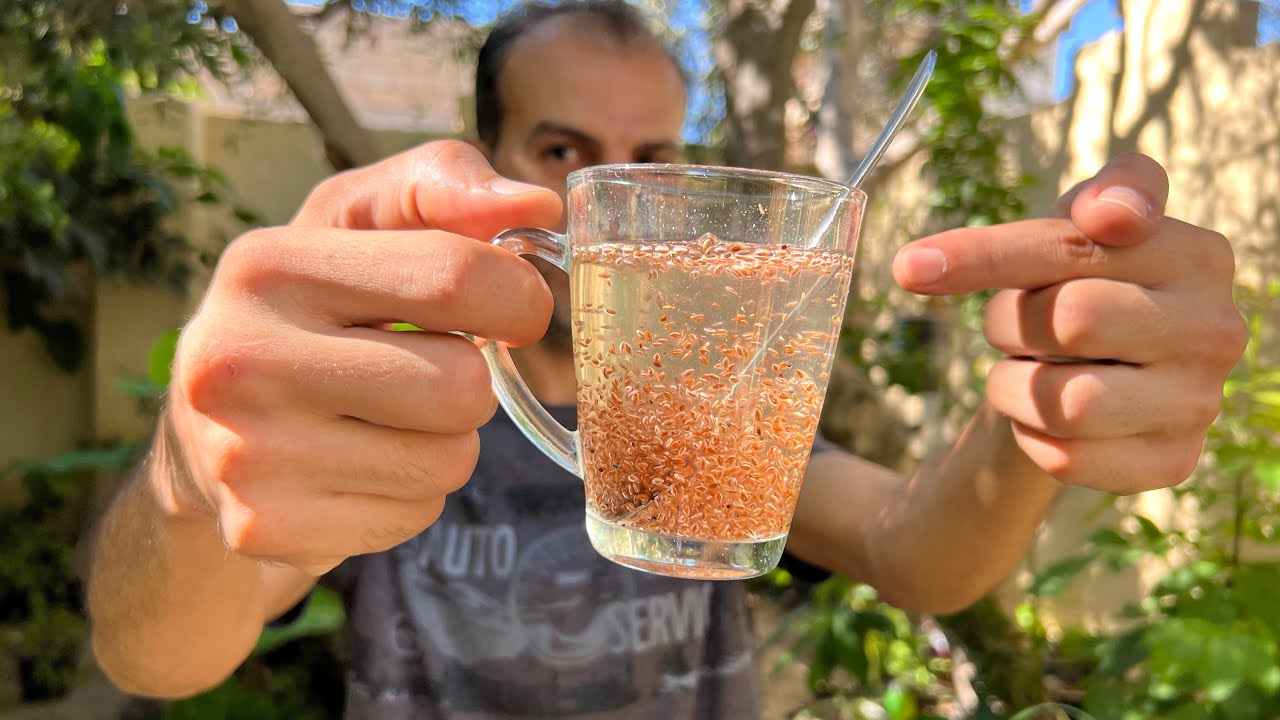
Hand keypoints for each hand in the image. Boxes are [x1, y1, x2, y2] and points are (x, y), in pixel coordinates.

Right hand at [161, 141, 561, 574]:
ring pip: (448, 461)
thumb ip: (444, 186)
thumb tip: (536, 206)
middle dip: (472, 381)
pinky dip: (410, 494)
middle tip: (428, 371)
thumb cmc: (313, 308)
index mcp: (266, 265)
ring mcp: (246, 455)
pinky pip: (415, 515)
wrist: (207, 432)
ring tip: (387, 419)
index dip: (516, 298)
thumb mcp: (360, 221)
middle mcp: (239, 360)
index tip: (515, 310)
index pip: (452, 277)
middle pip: (460, 387)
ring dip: (446, 441)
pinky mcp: (264, 527)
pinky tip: (359, 465)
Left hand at [893, 154, 1246, 493]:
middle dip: (1009, 321)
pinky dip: (1030, 436)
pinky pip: (1067, 458)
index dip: (984, 255)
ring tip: (1025, 370)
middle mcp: (1215, 329)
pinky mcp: (1172, 463)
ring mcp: (1199, 401)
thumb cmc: (1083, 282)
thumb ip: (1102, 192)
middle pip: (1070, 320)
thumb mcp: (1081, 223)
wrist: (1097, 370)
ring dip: (1013, 385)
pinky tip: (1039, 418)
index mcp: (1197, 254)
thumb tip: (1110, 211)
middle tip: (1008, 325)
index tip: (908, 269)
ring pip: (1066, 402)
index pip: (1073, 248)